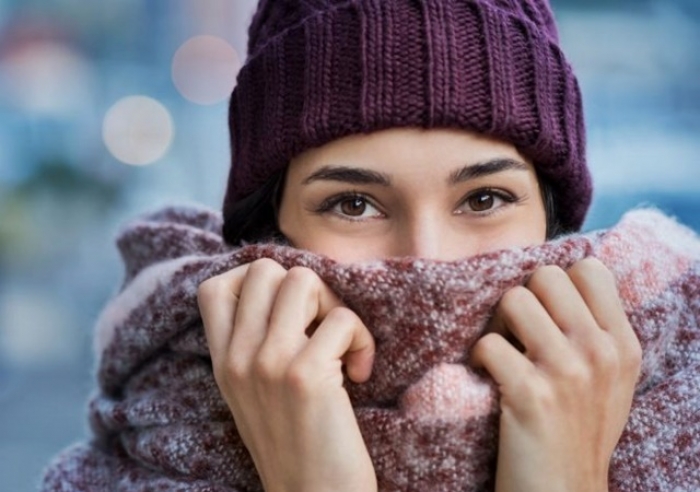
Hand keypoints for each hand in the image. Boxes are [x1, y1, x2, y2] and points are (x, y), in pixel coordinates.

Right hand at [197, 259, 376, 491]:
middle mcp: (238, 358)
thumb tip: (289, 290)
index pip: (215, 288)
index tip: (288, 312)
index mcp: (223, 362)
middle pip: (265, 269)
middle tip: (321, 328)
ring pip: (303, 280)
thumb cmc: (296, 445)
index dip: (256, 282)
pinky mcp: (304, 376)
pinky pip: (342, 319)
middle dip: (305, 288)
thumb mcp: (254, 394)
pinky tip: (360, 374)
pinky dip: (362, 340)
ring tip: (342, 347)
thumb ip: (255, 347)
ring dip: (335, 306)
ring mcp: (268, 364)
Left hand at [471, 258, 641, 491]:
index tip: (545, 313)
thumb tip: (558, 282)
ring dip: (496, 325)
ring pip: (513, 300)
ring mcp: (567, 372)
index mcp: (622, 344)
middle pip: (545, 277)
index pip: (590, 269)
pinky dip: (478, 358)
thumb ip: (595, 332)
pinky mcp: (530, 394)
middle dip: (523, 298)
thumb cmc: (578, 433)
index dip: (557, 284)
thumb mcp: (610, 380)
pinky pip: (488, 343)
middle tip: (516, 333)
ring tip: (501, 354)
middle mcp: (600, 352)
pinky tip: (486, 378)